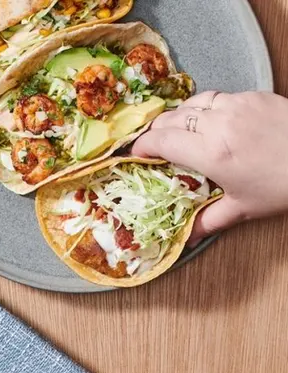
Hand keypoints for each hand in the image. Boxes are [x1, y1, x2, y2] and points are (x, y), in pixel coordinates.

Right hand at [132, 91, 287, 243]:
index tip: (138, 156)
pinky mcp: (254, 95)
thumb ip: (209, 220)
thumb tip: (186, 237)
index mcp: (212, 152)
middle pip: (170, 118)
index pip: (160, 140)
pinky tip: (212, 123)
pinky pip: (217, 97)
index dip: (142, 147)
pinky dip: (206, 108)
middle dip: (157, 132)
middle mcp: (219, 123)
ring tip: (181, 132)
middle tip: (156, 147)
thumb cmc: (285, 185)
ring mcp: (237, 105)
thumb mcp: (245, 208)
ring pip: (192, 103)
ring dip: (180, 117)